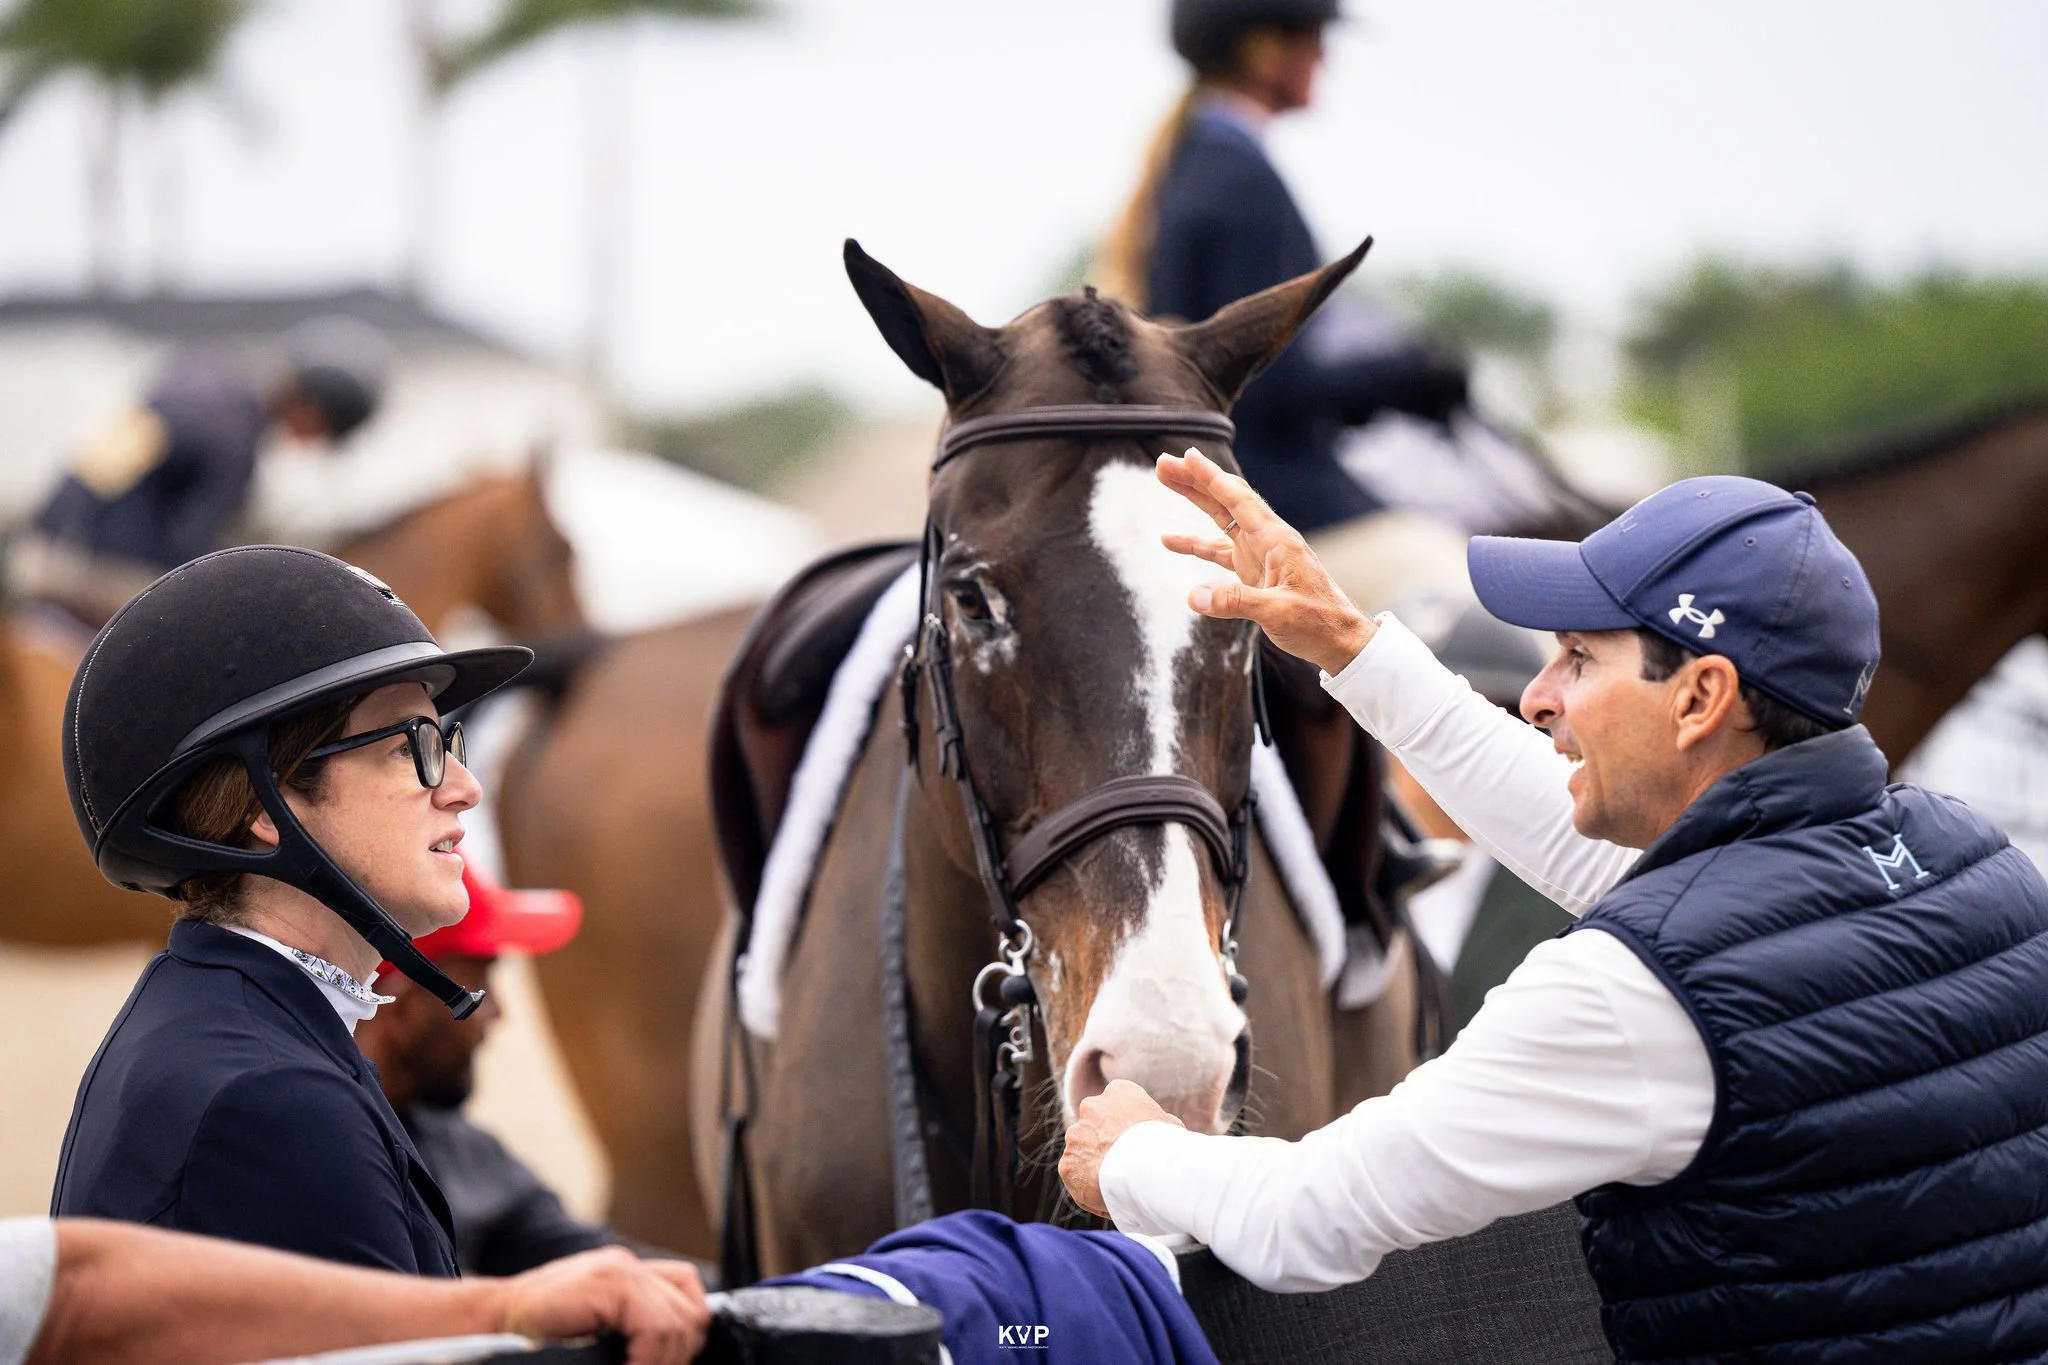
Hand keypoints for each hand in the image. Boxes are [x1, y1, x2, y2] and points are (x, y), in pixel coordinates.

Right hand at [497, 1248, 709, 1364]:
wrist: (490, 1322)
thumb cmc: (534, 1333)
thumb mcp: (594, 1330)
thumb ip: (626, 1330)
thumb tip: (668, 1355)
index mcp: (626, 1274)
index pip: (687, 1291)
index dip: (687, 1331)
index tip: (670, 1362)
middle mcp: (627, 1265)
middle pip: (691, 1307)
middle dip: (681, 1350)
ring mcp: (619, 1270)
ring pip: (679, 1320)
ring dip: (664, 1359)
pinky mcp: (608, 1283)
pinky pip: (654, 1326)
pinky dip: (649, 1357)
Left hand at [1060, 1079, 1182, 1217]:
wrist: (1146, 1170)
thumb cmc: (1167, 1146)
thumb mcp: (1170, 1125)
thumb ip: (1155, 1123)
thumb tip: (1157, 1130)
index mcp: (1119, 1092)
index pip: (1118, 1106)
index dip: (1126, 1127)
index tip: (1135, 1144)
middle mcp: (1091, 1107)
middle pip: (1096, 1128)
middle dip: (1105, 1144)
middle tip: (1124, 1166)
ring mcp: (1076, 1136)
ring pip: (1083, 1153)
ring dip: (1095, 1166)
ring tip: (1118, 1187)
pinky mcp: (1067, 1164)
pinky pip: (1078, 1179)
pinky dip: (1088, 1189)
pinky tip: (1109, 1199)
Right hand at [1155, 448, 1377, 675]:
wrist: (1340, 641)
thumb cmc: (1318, 623)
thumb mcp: (1278, 612)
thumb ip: (1235, 602)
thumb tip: (1194, 596)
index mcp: (1277, 540)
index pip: (1239, 500)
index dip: (1212, 478)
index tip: (1188, 456)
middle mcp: (1267, 540)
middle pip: (1226, 501)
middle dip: (1195, 480)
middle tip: (1164, 464)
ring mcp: (1260, 554)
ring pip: (1221, 519)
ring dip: (1194, 501)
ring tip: (1167, 481)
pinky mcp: (1254, 571)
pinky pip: (1220, 551)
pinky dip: (1196, 544)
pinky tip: (1171, 541)